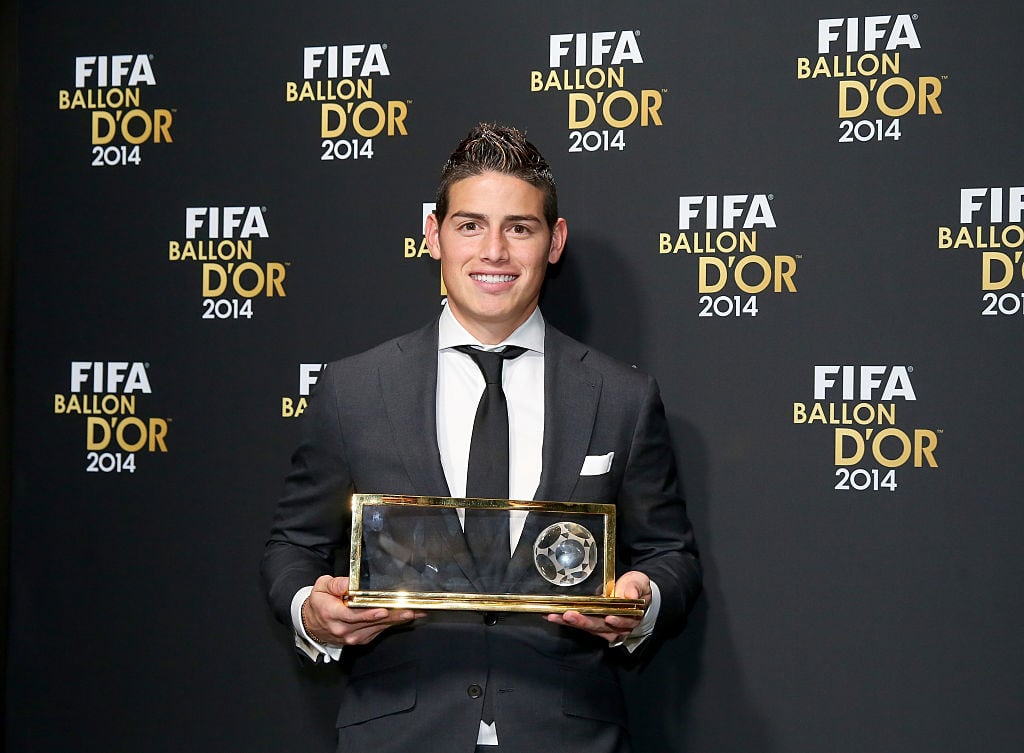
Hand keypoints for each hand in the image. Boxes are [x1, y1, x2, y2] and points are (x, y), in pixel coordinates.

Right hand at [302, 575, 424, 646]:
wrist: (313, 623)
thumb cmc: (320, 603)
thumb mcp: (322, 587)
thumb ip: (336, 584)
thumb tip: (350, 583)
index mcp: (332, 614)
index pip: (353, 615)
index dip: (369, 613)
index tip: (383, 610)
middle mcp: (343, 628)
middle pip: (370, 622)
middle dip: (391, 615)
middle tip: (408, 609)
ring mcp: (352, 636)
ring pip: (378, 627)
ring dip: (396, 620)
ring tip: (413, 611)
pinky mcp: (361, 639)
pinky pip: (379, 631)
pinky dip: (392, 624)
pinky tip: (404, 617)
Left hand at [544, 570, 651, 643]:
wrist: (632, 595)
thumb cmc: (635, 589)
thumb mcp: (638, 583)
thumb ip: (635, 588)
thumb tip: (632, 595)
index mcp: (629, 617)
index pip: (622, 621)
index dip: (616, 621)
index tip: (608, 618)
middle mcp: (616, 627)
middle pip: (599, 626)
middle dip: (583, 621)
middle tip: (568, 614)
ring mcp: (603, 628)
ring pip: (586, 627)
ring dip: (569, 623)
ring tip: (554, 616)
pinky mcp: (592, 625)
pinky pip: (579, 625)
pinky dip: (565, 621)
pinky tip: (552, 616)